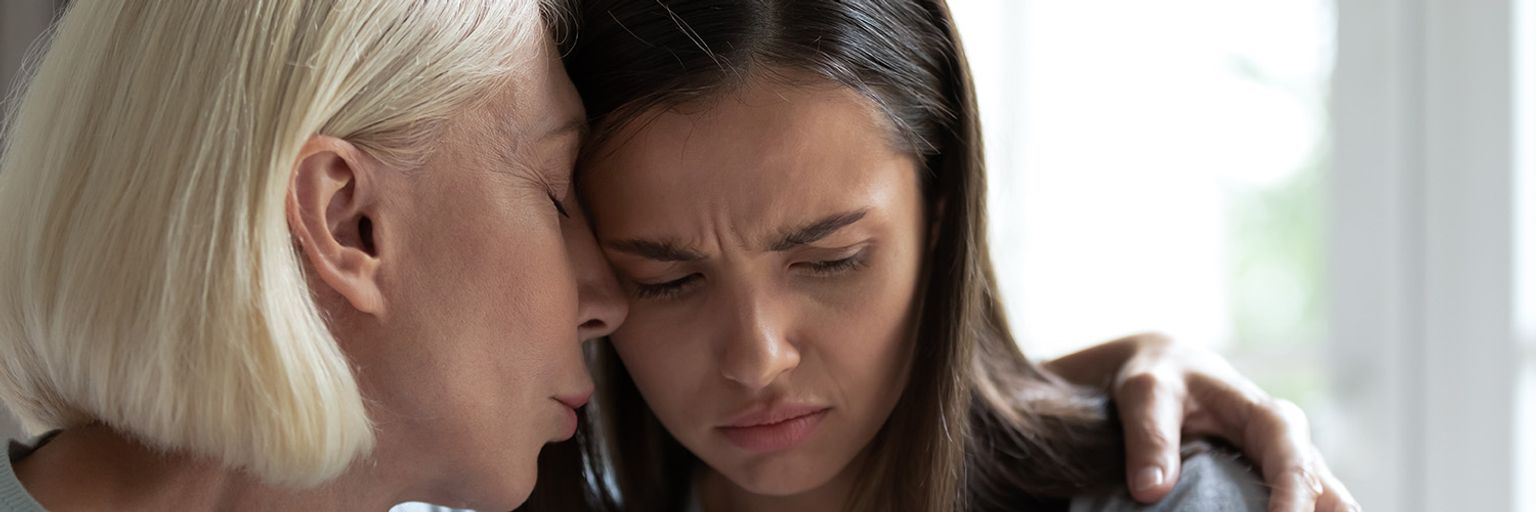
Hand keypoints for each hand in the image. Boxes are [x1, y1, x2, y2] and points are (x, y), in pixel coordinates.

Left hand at [1044, 333, 1359, 511]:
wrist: (1165, 374)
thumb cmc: (1162, 378)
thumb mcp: (1147, 393)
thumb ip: (1151, 437)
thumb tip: (1151, 489)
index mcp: (1270, 419)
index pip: (1294, 466)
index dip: (1292, 502)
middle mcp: (1291, 448)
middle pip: (1328, 497)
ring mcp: (1287, 474)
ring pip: (1324, 509)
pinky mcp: (1273, 492)